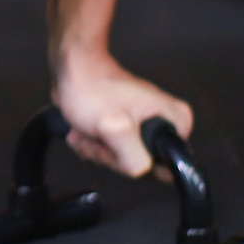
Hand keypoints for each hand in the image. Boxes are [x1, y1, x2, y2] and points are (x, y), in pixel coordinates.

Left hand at [51, 51, 192, 178]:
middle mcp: (163, 124)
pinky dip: (92, 145)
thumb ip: (135, 158)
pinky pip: (109, 152)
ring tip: (89, 128)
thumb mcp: (116, 128)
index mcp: (174, 122)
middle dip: (110, 155)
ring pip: (120, 161)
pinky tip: (84, 130)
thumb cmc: (91, 88)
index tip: (118, 144)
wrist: (69, 71)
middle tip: (100, 133)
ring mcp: (142, 127)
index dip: (134, 162)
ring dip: (97, 150)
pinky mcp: (123, 129)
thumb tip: (146, 172)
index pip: (164, 167)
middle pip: (139, 165)